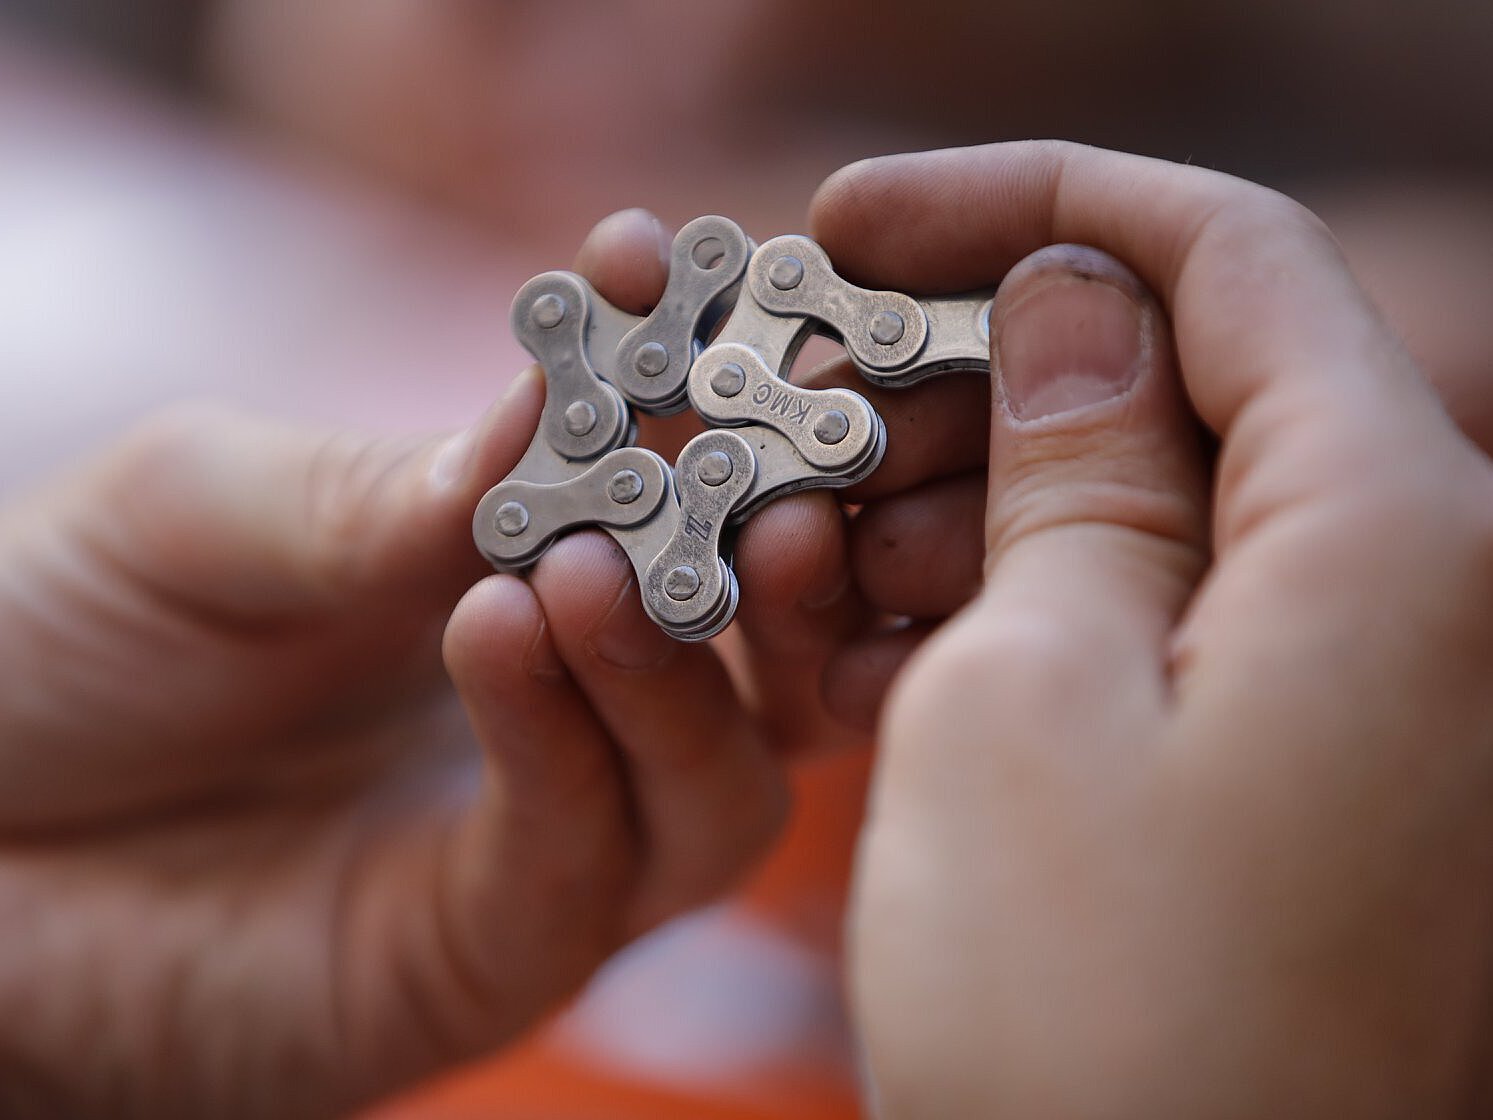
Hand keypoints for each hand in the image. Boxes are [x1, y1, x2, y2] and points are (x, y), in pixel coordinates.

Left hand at [0, 212, 860, 1117]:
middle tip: (766, 473)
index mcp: (515, 569)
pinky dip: (566, 741)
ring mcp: (548, 833)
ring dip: (686, 663)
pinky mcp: (496, 952)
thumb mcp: (203, 518)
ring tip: (592, 562)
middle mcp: (566, 702)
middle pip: (758, 651)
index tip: (660, 267)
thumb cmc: (55, 646)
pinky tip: (502, 626)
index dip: (688, 376)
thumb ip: (381, 490)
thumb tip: (558, 415)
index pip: (667, 480)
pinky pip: (584, 856)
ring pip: (723, 778)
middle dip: (784, 557)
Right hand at [813, 142, 1492, 1114]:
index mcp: (1389, 531)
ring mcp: (1364, 691)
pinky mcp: (1297, 769)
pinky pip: (1157, 624)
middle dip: (971, 375)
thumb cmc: (1090, 1023)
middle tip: (806, 425)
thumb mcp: (1026, 690)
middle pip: (1183, 377)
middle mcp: (1416, 592)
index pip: (1218, 253)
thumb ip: (1074, 465)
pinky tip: (877, 662)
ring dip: (971, 508)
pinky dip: (1019, 614)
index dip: (1020, 204)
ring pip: (1152, 505)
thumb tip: (1076, 310)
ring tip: (817, 573)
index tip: (850, 220)